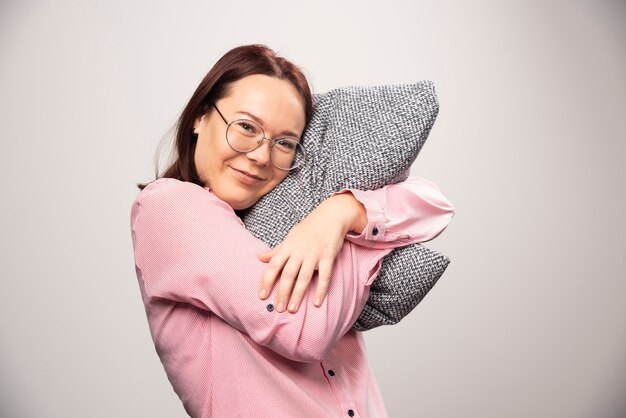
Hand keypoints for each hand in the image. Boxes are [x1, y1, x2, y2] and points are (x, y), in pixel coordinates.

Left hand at [257, 192, 366, 312]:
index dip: (266, 281)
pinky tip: (317, 303)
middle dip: (282, 292)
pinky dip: (321, 290)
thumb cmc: (309, 228)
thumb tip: (260, 257)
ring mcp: (314, 254)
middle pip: (288, 274)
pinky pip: (325, 276)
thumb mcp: (290, 237)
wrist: (331, 216)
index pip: (274, 265)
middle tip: (278, 309)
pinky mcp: (328, 257)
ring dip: (297, 295)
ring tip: (292, 309)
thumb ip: (277, 250)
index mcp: (288, 246)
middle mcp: (299, 251)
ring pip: (304, 278)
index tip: (262, 295)